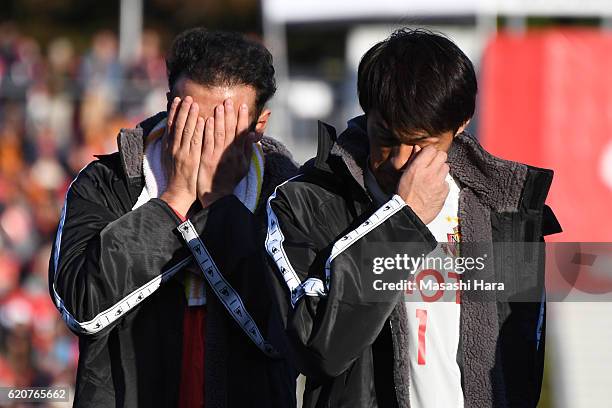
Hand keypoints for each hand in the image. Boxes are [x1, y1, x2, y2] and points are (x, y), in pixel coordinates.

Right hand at [159, 96, 204, 215]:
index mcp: (168, 146)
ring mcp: (182, 152)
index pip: (171, 124)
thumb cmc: (176, 175)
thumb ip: (172, 143)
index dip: (173, 111)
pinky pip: (195, 141)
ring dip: (190, 116)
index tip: (177, 99)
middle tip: (187, 97)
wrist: (178, 191)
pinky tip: (202, 120)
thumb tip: (172, 131)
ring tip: (194, 103)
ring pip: (185, 130)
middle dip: (182, 110)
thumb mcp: (169, 157)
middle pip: (178, 124)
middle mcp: (173, 147)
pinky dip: (198, 130)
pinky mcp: (191, 158)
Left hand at [198, 99, 258, 207]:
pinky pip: (207, 142)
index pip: (242, 132)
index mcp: (240, 154)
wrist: (218, 196)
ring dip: (219, 119)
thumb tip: (252, 135)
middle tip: (229, 101)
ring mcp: (218, 156)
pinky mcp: (207, 159)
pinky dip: (207, 130)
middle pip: (230, 130)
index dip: (242, 118)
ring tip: (218, 106)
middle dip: (230, 114)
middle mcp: (230, 154)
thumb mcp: (244, 166)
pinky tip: (205, 120)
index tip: (242, 106)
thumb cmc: (230, 180)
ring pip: (219, 134)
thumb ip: (247, 150)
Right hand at [396, 145, 449, 224]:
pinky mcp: (445, 191)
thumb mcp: (404, 175)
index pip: (431, 149)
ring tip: (433, 178)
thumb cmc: (404, 195)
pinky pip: (447, 182)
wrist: (410, 214)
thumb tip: (418, 148)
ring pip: (446, 167)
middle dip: (438, 159)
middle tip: (433, 165)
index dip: (429, 152)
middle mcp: (430, 172)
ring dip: (441, 171)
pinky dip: (442, 184)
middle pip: (443, 155)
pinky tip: (434, 189)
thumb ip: (413, 160)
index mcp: (417, 167)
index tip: (427, 156)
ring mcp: (439, 182)